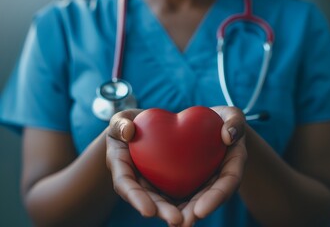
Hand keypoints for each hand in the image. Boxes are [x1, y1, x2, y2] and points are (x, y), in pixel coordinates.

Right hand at [106, 109, 182, 225]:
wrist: (142, 128)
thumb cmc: (128, 124)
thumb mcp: (121, 120)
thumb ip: (120, 124)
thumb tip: (127, 132)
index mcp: (120, 166)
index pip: (125, 184)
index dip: (136, 198)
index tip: (148, 211)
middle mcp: (135, 179)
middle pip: (147, 199)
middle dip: (161, 210)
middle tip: (177, 220)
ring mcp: (151, 182)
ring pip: (163, 199)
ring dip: (176, 210)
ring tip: (190, 220)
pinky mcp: (166, 180)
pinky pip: (176, 190)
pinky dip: (187, 199)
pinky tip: (201, 207)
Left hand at [179, 106, 246, 226]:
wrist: (208, 124)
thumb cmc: (222, 118)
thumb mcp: (232, 114)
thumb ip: (235, 121)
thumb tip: (228, 136)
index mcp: (234, 162)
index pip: (229, 181)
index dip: (216, 197)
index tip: (201, 210)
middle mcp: (220, 176)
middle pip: (210, 197)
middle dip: (195, 211)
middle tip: (181, 222)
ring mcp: (205, 180)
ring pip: (193, 199)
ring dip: (181, 211)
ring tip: (169, 221)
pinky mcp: (189, 178)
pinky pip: (180, 190)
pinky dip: (170, 198)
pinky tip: (156, 207)